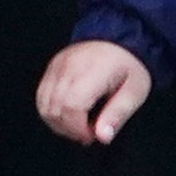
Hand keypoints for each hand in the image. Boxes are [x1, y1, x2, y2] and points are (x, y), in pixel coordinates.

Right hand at [36, 39, 153, 148]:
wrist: (119, 39)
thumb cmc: (128, 67)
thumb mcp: (135, 92)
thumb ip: (117, 114)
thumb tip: (102, 137)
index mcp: (93, 71)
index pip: (72, 106)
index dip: (78, 128)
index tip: (92, 135)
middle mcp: (70, 66)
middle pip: (55, 108)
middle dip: (69, 129)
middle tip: (87, 133)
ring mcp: (57, 66)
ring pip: (44, 105)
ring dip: (58, 123)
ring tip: (77, 125)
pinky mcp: (51, 67)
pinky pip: (41, 96)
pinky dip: (51, 111)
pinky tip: (67, 115)